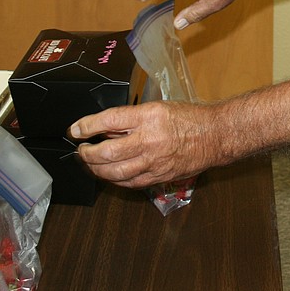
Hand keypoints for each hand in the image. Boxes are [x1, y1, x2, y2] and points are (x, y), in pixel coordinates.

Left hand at [70, 102, 218, 188]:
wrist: (214, 136)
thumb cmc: (189, 118)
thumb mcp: (158, 107)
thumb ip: (131, 118)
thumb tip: (105, 127)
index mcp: (148, 116)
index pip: (108, 121)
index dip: (87, 126)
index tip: (75, 130)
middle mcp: (149, 140)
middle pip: (107, 152)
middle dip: (87, 153)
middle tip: (81, 150)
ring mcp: (153, 162)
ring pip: (114, 172)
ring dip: (96, 169)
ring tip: (90, 163)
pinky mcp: (158, 177)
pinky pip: (129, 183)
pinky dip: (115, 179)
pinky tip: (109, 174)